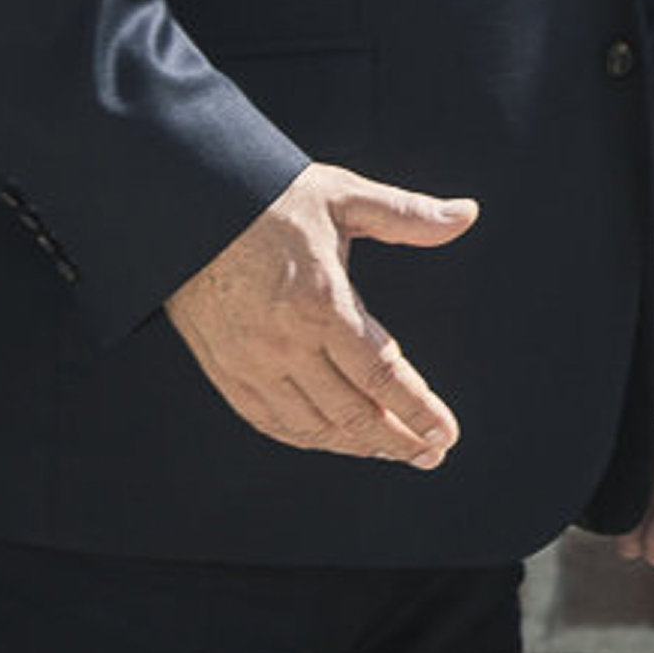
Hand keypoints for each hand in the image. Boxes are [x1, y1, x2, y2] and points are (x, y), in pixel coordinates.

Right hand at [162, 163, 479, 466]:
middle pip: (351, 413)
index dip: (418, 410)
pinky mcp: (226, 371)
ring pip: (312, 426)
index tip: (447, 434)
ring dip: (357, 445)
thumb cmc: (272, 199)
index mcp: (322, 304)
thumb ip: (407, 214)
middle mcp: (285, 344)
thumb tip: (466, 214)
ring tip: (394, 451)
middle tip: (433, 455)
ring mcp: (251, 364)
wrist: (186, 209)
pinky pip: (270, 422)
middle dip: (398, 440)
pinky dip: (308, 438)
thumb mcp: (343, 197)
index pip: (381, 374)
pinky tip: (334, 439)